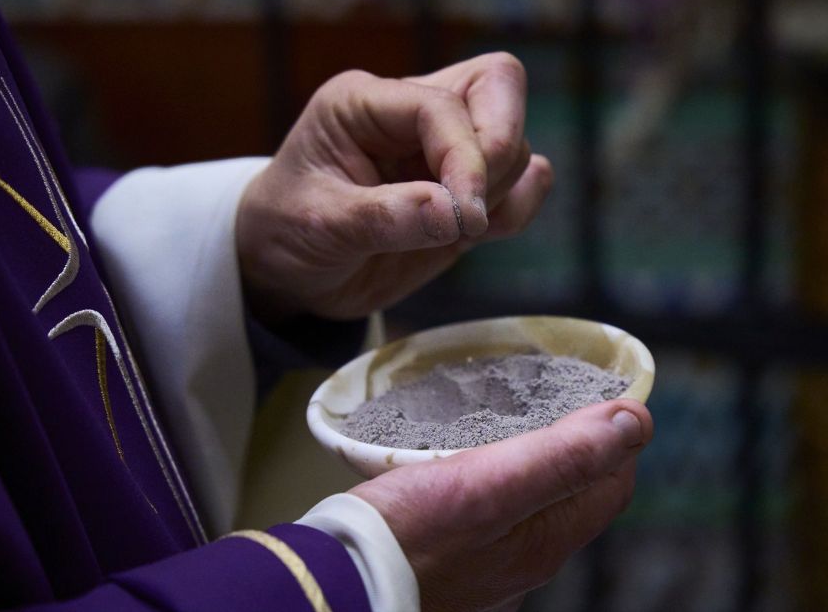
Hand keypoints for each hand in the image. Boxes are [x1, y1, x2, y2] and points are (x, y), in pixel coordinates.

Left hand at [236, 52, 552, 320]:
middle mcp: (410, 115)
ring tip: (455, 232)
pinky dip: (517, 208)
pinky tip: (477, 233)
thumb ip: (384, 217)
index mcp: (366, 103)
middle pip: (498, 87)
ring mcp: (441, 151)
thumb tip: (454, 212)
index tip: (464, 215)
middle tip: (470, 212)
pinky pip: (522, 181)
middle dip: (499, 151)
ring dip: (502, 191)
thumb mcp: (319, 225)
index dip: (465, 156)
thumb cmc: (287, 233)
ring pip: (514, 141)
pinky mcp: (462, 192)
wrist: (287, 271)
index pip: (441, 106)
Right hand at [350, 400, 652, 611]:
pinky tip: (458, 465)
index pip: (611, 485)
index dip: (617, 437)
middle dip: (573, 446)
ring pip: (528, 505)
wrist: (338, 580)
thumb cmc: (406, 533)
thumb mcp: (490, 484)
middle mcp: (523, 562)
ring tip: (506, 421)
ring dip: (528, 462)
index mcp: (544, 541)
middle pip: (571, 495)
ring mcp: (486, 568)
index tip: (606, 394)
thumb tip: (635, 422)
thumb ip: (563, 456)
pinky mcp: (451, 564)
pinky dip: (489, 481)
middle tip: (554, 398)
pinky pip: (488, 516)